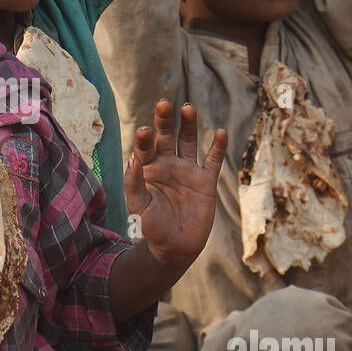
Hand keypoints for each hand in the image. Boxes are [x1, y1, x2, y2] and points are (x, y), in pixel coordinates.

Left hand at [126, 101, 226, 271]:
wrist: (174, 247)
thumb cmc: (151, 226)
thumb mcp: (139, 205)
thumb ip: (135, 182)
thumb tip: (132, 158)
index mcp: (148, 169)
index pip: (145, 147)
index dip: (144, 138)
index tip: (143, 131)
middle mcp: (168, 164)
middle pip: (166, 136)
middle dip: (164, 120)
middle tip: (164, 103)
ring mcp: (187, 171)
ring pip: (189, 141)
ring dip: (188, 125)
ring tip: (187, 108)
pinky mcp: (205, 181)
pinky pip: (212, 160)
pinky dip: (217, 147)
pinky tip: (219, 132)